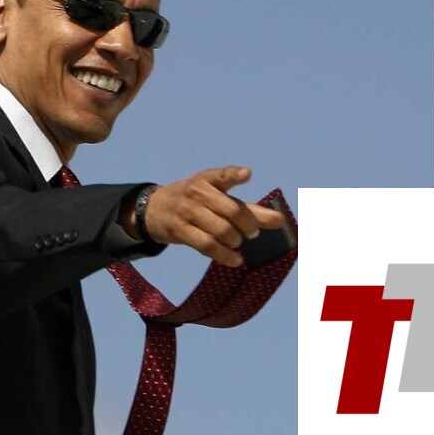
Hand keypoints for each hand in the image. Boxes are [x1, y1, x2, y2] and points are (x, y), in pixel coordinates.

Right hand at [129, 165, 284, 266]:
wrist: (153, 210)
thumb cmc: (194, 202)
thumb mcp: (216, 197)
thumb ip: (249, 208)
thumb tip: (280, 220)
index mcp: (207, 179)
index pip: (222, 175)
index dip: (235, 175)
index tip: (247, 174)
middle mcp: (196, 192)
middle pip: (232, 210)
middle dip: (248, 225)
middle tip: (252, 233)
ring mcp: (186, 211)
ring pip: (221, 230)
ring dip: (236, 241)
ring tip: (237, 243)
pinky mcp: (180, 230)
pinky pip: (208, 246)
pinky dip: (225, 256)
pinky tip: (236, 260)